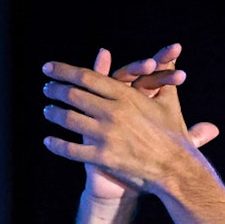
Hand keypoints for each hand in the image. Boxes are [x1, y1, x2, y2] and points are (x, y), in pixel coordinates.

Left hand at [42, 45, 219, 196]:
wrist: (177, 169)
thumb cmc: (174, 134)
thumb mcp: (169, 101)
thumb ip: (165, 75)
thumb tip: (174, 54)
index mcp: (125, 96)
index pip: (86, 77)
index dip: (64, 71)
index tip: (49, 68)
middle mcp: (113, 112)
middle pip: (73, 96)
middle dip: (55, 90)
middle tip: (47, 89)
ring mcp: (106, 136)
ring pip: (69, 120)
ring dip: (54, 113)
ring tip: (48, 110)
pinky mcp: (103, 157)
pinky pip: (71, 150)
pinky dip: (57, 144)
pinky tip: (49, 141)